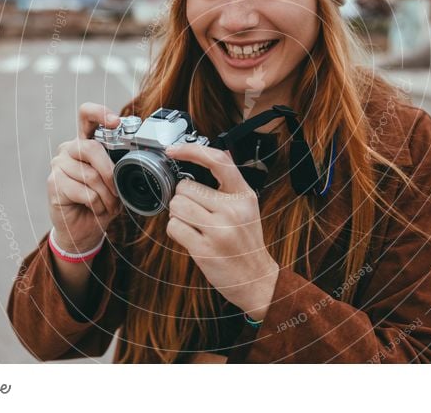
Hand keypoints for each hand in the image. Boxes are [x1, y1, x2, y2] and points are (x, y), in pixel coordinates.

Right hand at [46, 103, 121, 251]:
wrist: (86, 228)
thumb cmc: (102, 200)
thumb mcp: (117, 181)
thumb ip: (121, 165)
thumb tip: (135, 158)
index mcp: (86, 142)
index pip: (86, 116)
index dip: (100, 113)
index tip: (115, 122)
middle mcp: (69, 149)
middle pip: (91, 148)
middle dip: (110, 173)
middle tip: (117, 191)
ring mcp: (58, 165)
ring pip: (90, 175)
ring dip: (106, 195)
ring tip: (108, 205)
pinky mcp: (53, 184)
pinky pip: (85, 192)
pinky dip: (97, 204)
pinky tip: (95, 209)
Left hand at [164, 143, 278, 320]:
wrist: (256, 279)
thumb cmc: (246, 243)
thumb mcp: (247, 207)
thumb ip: (231, 184)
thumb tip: (214, 156)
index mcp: (243, 195)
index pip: (217, 161)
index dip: (191, 150)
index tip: (173, 150)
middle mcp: (233, 209)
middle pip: (185, 187)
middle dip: (184, 199)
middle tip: (197, 214)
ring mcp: (219, 230)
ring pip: (177, 206)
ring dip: (178, 215)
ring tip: (194, 226)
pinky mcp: (205, 249)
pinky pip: (174, 227)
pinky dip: (176, 231)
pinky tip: (190, 237)